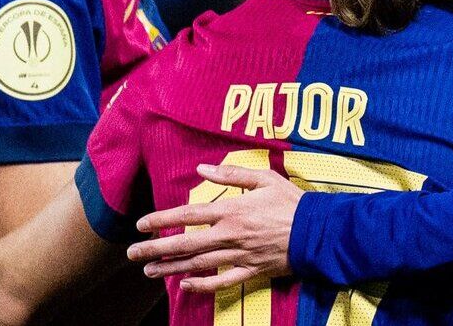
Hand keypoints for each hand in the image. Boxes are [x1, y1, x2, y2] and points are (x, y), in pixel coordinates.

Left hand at [127, 164, 302, 292]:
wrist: (319, 231)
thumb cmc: (292, 202)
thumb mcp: (264, 178)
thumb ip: (231, 174)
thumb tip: (203, 168)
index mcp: (232, 211)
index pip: (188, 216)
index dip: (162, 220)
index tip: (141, 224)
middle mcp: (231, 235)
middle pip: (185, 244)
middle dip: (155, 250)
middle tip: (132, 254)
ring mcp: (239, 256)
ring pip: (198, 265)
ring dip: (171, 269)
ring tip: (150, 271)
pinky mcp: (251, 271)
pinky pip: (222, 282)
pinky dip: (202, 285)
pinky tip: (186, 285)